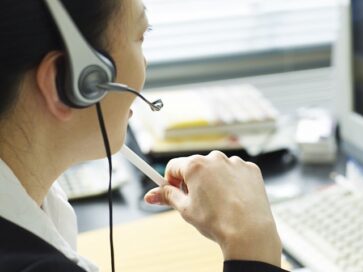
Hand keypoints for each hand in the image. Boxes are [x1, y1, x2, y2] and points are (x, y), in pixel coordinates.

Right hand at [144, 151, 281, 266]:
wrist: (249, 232)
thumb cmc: (216, 222)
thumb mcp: (185, 210)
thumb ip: (168, 196)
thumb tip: (151, 195)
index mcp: (195, 165)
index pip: (173, 166)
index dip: (171, 180)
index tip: (175, 191)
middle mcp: (214, 158)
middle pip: (195, 166)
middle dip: (192, 181)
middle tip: (197, 200)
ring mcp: (234, 162)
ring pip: (216, 168)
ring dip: (213, 180)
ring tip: (219, 202)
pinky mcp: (250, 169)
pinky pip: (235, 171)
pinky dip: (232, 181)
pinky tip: (234, 198)